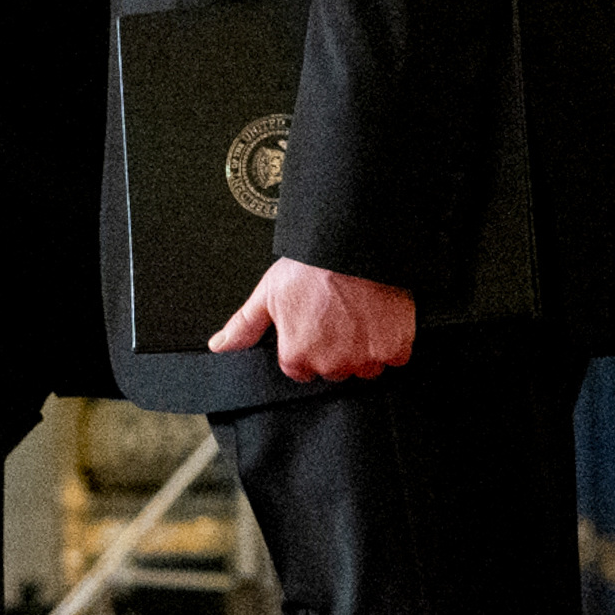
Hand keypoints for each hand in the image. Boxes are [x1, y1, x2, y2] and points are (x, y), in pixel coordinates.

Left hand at [210, 257, 416, 382]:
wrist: (353, 244)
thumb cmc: (310, 266)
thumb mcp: (268, 292)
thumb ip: (245, 325)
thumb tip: (219, 346)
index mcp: (297, 356)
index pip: (301, 370)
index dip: (308, 347)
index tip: (315, 326)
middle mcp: (331, 364)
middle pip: (335, 370)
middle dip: (337, 349)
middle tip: (338, 316)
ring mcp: (364, 358)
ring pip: (365, 367)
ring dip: (365, 348)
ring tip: (361, 316)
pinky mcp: (394, 349)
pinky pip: (395, 358)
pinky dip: (393, 343)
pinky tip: (382, 319)